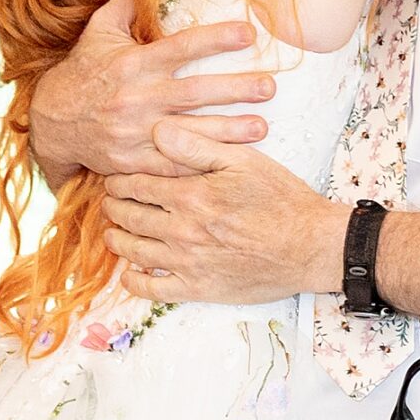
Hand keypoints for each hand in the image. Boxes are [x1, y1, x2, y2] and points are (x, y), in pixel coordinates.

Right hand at [27, 0, 281, 185]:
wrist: (51, 122)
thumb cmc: (83, 71)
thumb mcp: (99, 31)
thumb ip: (127, 1)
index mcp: (132, 63)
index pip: (179, 47)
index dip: (214, 39)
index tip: (248, 33)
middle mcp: (135, 97)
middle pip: (194, 93)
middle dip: (234, 90)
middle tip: (270, 86)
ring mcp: (134, 133)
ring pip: (189, 133)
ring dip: (228, 132)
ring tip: (262, 128)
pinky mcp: (132, 161)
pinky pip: (170, 165)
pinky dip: (198, 164)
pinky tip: (228, 162)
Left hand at [102, 122, 348, 304]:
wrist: (310, 246)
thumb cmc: (281, 200)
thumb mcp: (243, 160)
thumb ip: (197, 144)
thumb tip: (157, 129)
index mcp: (191, 195)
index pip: (138, 184)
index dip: (120, 180)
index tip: (114, 178)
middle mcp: (183, 230)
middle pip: (131, 216)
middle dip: (114, 207)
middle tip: (108, 202)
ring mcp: (188, 262)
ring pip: (135, 250)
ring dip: (117, 239)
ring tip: (112, 232)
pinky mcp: (198, 288)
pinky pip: (153, 290)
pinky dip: (134, 281)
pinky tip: (129, 272)